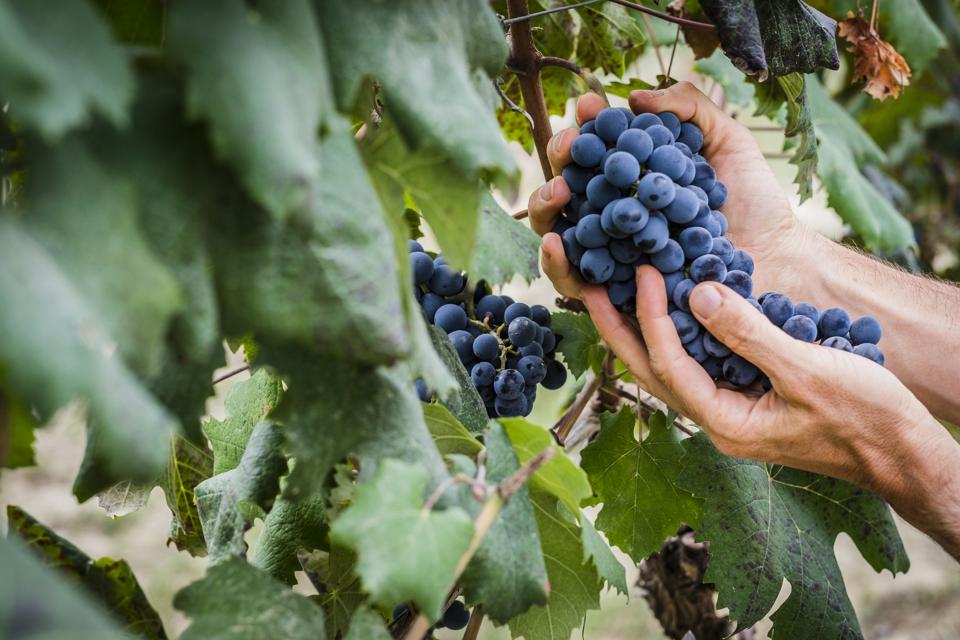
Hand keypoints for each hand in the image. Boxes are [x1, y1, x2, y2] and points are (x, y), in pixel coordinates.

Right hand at [528, 82, 811, 296]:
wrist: (777, 258)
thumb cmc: (753, 202)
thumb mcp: (727, 140)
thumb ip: (688, 109)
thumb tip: (634, 97)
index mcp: (634, 176)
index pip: (596, 146)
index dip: (586, 124)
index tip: (588, 106)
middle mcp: (613, 211)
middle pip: (566, 182)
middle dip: (561, 158)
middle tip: (570, 146)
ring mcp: (608, 251)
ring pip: (554, 228)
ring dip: (545, 205)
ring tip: (559, 190)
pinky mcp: (610, 293)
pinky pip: (570, 280)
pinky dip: (554, 261)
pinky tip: (557, 243)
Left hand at [621, 267, 959, 559]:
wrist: (901, 452)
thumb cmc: (864, 417)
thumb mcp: (807, 371)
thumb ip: (748, 335)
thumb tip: (696, 294)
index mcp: (724, 422)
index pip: (669, 364)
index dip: (650, 316)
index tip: (642, 271)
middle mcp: (716, 419)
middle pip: (651, 369)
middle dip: (619, 327)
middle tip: (589, 283)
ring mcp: (728, 408)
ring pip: (670, 365)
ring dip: (642, 327)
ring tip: (615, 289)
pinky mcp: (744, 395)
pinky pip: (698, 361)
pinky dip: (680, 331)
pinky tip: (671, 303)